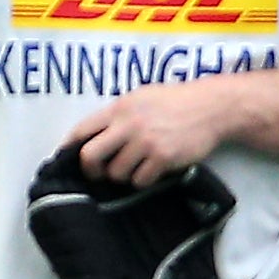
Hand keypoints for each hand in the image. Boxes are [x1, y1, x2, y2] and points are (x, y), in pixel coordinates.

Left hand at [64, 83, 233, 184]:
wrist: (211, 107)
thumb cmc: (175, 102)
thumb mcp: (141, 98)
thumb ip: (117, 115)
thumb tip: (90, 137)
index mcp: (119, 108)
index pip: (81, 130)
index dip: (69, 148)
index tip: (67, 159)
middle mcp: (128, 124)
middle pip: (90, 156)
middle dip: (91, 170)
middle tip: (99, 173)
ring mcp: (145, 141)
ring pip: (116, 173)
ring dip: (123, 175)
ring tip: (136, 166)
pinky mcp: (163, 157)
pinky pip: (140, 180)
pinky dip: (143, 180)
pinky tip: (153, 169)